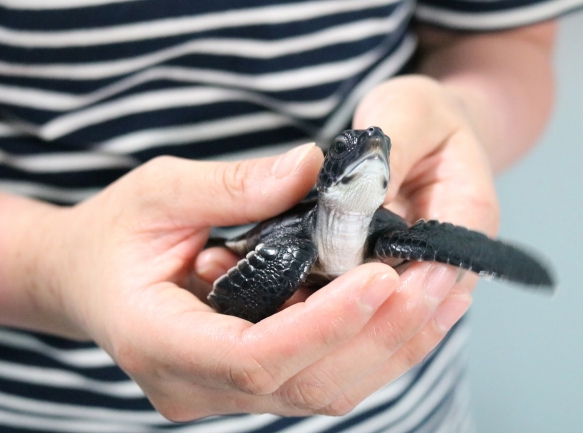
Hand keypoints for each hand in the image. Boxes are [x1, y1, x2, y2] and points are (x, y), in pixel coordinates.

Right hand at [0, 143, 462, 419]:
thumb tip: (312, 169)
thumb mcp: (158, 192)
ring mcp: (224, 394)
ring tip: (440, 292)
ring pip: (326, 389)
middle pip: (306, 383)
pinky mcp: (251, 384)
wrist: (84, 279)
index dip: (325, 324)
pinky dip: (373, 345)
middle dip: (377, 335)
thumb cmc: (111, 236)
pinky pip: (324, 376)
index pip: (255, 357)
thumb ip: (233, 186)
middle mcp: (196, 387)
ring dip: (390, 344)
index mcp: (159, 342)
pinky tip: (412, 308)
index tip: (381, 278)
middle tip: (433, 280)